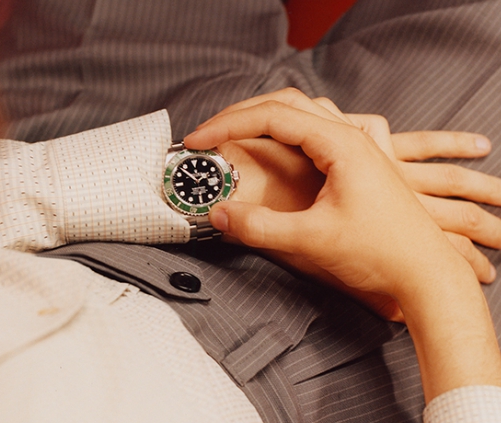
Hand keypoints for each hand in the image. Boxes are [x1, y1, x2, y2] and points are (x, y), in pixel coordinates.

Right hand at [185, 95, 500, 401]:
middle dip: (240, 115)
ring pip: (303, 111)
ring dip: (264, 117)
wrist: (426, 274)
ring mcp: (359, 146)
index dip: (228, 125)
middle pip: (286, 103)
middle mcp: (351, 136)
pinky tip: (281, 144)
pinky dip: (288, 128)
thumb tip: (217, 215)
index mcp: (341, 144)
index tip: (198, 140)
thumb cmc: (381, 254)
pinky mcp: (360, 162)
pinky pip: (318, 128)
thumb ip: (259, 227)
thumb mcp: (312, 241)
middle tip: (207, 134)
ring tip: (235, 133)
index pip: (272, 116)